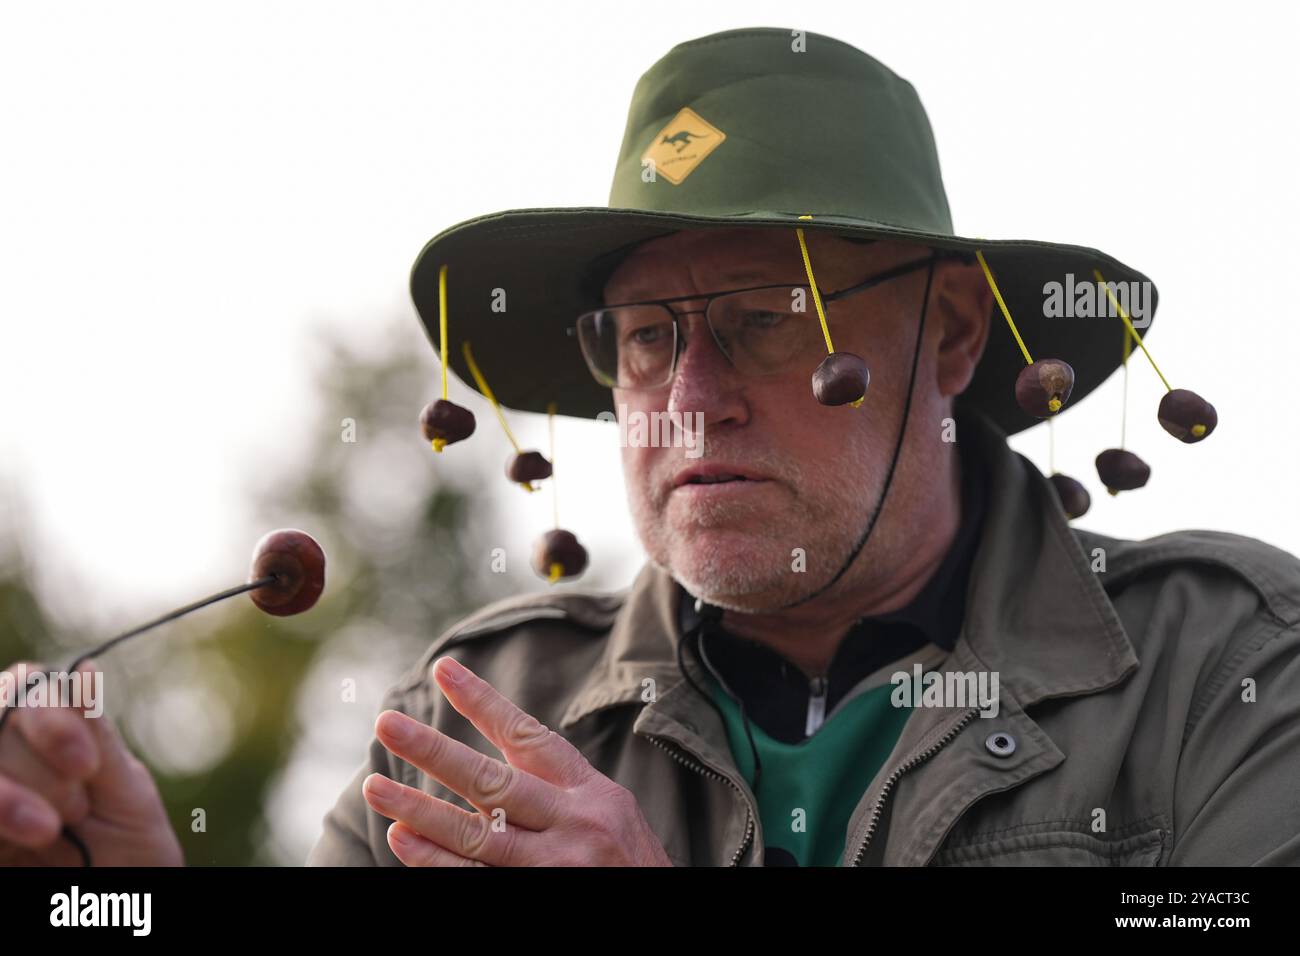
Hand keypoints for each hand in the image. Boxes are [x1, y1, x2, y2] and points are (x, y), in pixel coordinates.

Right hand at [0, 659, 182, 865]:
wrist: (120, 913)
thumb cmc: (130, 854)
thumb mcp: (127, 795)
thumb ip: (98, 739)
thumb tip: (84, 668)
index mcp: (51, 735)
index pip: (26, 687)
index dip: (51, 721)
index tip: (86, 767)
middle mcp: (8, 756)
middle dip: (39, 769)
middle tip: (76, 811)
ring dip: (8, 795)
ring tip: (49, 832)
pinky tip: (27, 838)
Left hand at [363, 656, 672, 866]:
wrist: (670, 914)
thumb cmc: (628, 862)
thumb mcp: (607, 811)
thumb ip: (555, 788)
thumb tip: (489, 765)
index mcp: (589, 789)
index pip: (528, 735)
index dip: (483, 702)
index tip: (443, 670)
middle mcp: (574, 822)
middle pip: (493, 782)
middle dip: (435, 751)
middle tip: (387, 725)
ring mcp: (557, 865)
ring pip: (478, 835)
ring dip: (420, 811)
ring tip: (376, 789)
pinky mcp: (542, 897)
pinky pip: (479, 879)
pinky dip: (437, 862)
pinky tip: (403, 843)